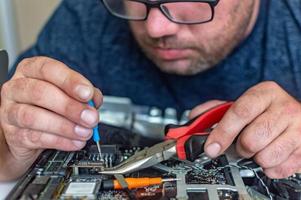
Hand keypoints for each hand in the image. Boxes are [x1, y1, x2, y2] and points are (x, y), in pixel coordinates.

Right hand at [0, 57, 101, 179]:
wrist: (28, 131)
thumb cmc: (49, 106)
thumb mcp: (68, 94)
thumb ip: (84, 94)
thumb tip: (94, 100)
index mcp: (32, 70)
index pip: (48, 69)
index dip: (70, 81)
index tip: (87, 93)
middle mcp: (18, 87)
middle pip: (40, 93)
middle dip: (70, 107)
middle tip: (90, 118)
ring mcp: (10, 111)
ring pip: (34, 117)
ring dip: (65, 126)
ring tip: (84, 132)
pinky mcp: (13, 134)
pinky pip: (35, 137)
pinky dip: (60, 141)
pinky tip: (75, 142)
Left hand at [191, 82, 300, 178]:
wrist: (296, 119)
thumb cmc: (264, 112)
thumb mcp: (240, 103)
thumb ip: (214, 111)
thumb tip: (192, 121)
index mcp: (264, 93)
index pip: (240, 113)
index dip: (222, 133)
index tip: (211, 148)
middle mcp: (284, 108)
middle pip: (251, 140)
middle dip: (240, 147)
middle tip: (242, 143)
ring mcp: (298, 129)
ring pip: (264, 157)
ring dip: (255, 158)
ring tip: (258, 148)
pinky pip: (278, 169)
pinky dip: (268, 167)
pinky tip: (270, 154)